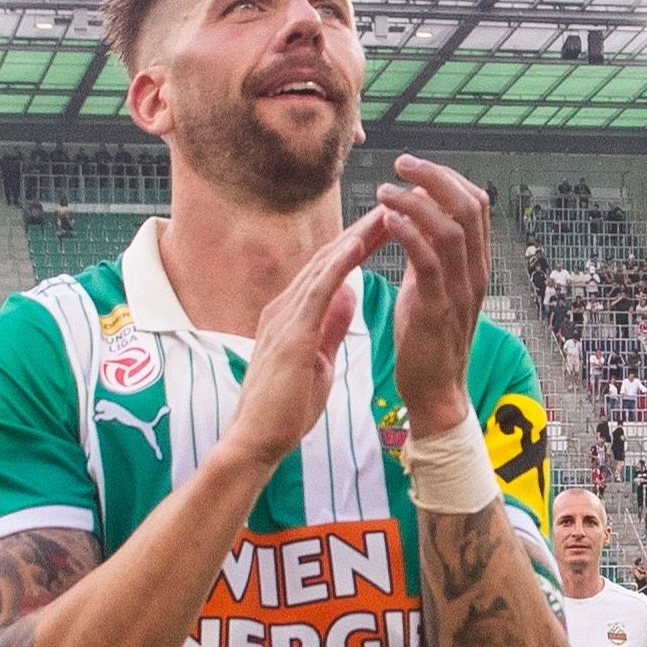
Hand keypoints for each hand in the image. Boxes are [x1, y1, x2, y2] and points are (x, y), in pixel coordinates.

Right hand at [228, 208, 387, 467]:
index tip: (385, 229)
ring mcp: (283, 318)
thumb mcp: (317, 361)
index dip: (357, 248)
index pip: (328, 272)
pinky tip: (357, 244)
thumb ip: (328, 326)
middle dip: (360, 232)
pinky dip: (338, 263)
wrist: (255, 442)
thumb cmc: (283, 411)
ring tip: (384, 213)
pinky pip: (317, 289)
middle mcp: (284, 308)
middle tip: (392, 205)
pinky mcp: (289, 333)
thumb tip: (346, 297)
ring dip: (355, 237)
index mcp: (292, 317)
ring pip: (323, 265)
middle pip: (326, 259)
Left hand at [378, 157, 493, 437]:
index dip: (447, 178)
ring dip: (415, 202)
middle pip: (468, 206)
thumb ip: (429, 254)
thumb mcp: (431, 288)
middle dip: (434, 177)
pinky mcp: (437, 310)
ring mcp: (459, 291)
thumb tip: (415, 217)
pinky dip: (409, 235)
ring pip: (450, 229)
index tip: (414, 167)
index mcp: (475, 264)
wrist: (436, 392)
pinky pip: (428, 263)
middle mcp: (474, 272)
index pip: (475, 204)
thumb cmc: (427, 340)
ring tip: (384, 190)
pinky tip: (386, 219)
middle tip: (400, 162)